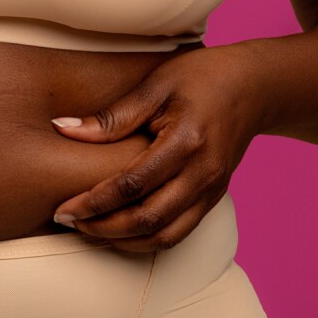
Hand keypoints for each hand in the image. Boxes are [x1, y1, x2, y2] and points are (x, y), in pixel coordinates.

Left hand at [50, 45, 267, 251]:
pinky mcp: (214, 199)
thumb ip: (111, 116)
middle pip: (147, 219)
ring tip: (88, 230)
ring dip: (122, 241)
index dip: (93, 202)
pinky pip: (178, 233)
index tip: (62, 209)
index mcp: (186, 142)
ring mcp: (212, 190)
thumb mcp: (155, 85)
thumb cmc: (201, 77)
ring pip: (164, 236)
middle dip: (102, 228)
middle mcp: (203, 174)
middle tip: (67, 221)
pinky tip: (118, 231)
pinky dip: (145, 240)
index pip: (132, 185)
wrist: (257, 87)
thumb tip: (61, 129)